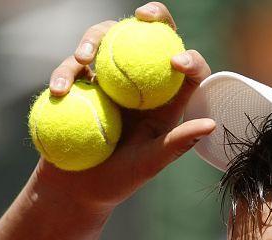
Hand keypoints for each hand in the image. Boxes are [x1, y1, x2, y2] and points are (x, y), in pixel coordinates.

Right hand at [29, 2, 214, 213]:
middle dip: (154, 15)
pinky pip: (73, 65)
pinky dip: (65, 73)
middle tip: (143, 16)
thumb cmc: (118, 181)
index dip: (190, 58)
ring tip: (83, 58)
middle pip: (151, 38)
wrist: (75, 189)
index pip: (188, 71)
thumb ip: (177, 144)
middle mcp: (140, 82)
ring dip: (95, 38)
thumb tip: (211, 124)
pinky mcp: (80, 81)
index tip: (176, 61)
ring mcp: (108, 78)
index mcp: (166, 100)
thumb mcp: (149, 164)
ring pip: (108, 39)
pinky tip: (60, 90)